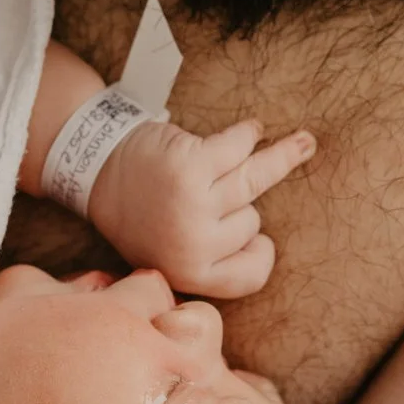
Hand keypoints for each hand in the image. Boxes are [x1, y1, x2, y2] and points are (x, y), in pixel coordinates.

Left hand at [85, 119, 315, 298]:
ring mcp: (194, 206)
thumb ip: (211, 261)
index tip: (259, 241)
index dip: (260, 256)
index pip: (251, 275)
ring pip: (253, 182)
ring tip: (305, 142)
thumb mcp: (169, 256)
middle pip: (251, 223)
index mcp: (190, 274)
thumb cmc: (141, 215)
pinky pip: (239, 147)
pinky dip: (249, 134)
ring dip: (281, 156)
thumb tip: (270, 252)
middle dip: (234, 206)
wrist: (98, 174)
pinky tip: (255, 129)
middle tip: (199, 199)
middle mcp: (194, 246)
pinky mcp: (191, 167)